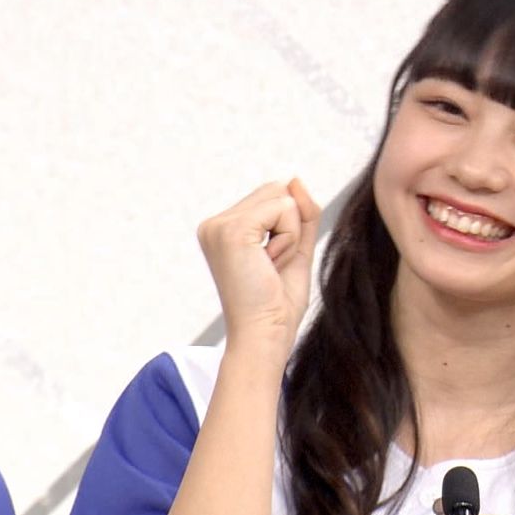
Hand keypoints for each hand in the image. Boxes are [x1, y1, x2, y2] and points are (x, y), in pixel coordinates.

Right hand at [196, 178, 321, 364]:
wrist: (265, 336)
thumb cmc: (277, 304)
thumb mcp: (295, 249)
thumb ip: (300, 213)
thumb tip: (295, 178)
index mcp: (222, 228)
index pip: (273, 196)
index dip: (288, 228)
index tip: (269, 266)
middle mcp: (214, 224)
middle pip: (278, 190)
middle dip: (290, 228)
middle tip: (270, 267)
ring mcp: (219, 225)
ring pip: (284, 198)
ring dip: (290, 235)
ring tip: (268, 267)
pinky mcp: (232, 230)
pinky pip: (285, 209)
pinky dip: (289, 238)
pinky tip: (269, 264)